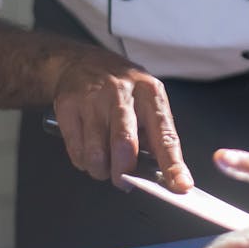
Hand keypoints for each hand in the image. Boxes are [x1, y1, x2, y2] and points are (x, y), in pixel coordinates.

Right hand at [51, 44, 192, 192]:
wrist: (79, 62)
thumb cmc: (120, 87)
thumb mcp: (145, 99)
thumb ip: (154, 133)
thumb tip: (162, 173)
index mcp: (149, 92)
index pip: (164, 134)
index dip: (172, 164)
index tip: (180, 186)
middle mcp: (121, 92)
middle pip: (124, 144)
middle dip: (125, 173)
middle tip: (125, 181)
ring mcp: (91, 98)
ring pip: (97, 154)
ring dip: (102, 170)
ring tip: (105, 164)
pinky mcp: (67, 107)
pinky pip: (77, 151)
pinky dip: (85, 162)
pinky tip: (89, 150)